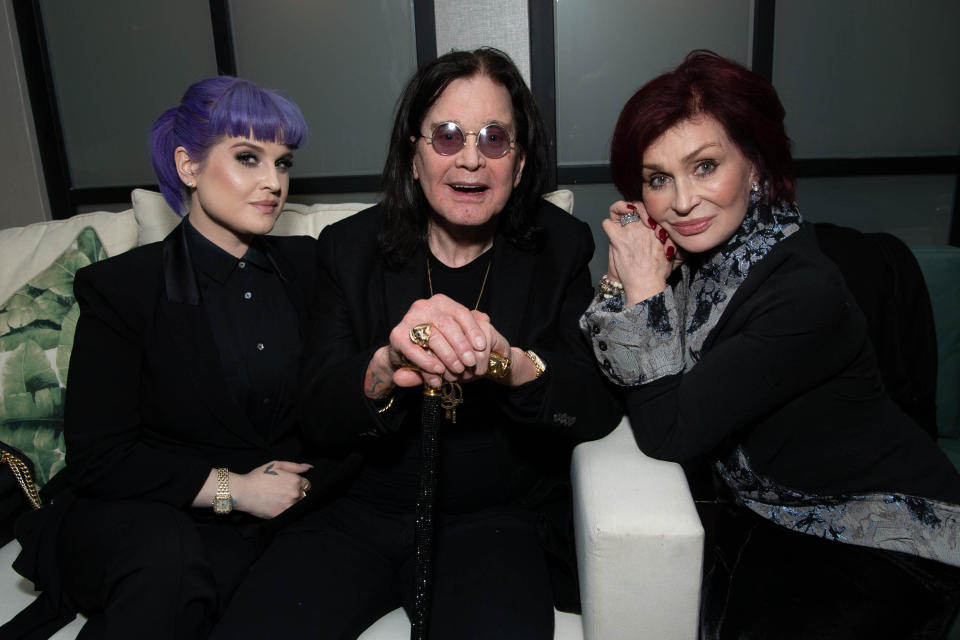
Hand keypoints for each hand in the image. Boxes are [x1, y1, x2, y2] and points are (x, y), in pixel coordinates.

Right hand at [231, 460, 312, 518]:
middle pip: (303, 495)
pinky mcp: (282, 515)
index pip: (306, 484)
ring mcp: (289, 505)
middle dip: (296, 493)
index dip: (297, 484)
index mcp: (295, 480)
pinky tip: (275, 505)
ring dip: (291, 502)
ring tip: (278, 499)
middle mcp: (295, 494)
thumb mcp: (276, 465)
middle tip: (281, 492)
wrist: (243, 492)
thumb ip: (295, 466)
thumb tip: (309, 467)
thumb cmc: (258, 476)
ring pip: (297, 505)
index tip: (288, 484)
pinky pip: (289, 513)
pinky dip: (284, 510)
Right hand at [366, 294, 488, 391]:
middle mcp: (424, 306)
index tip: (482, 347)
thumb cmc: (435, 342)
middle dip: (462, 346)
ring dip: (448, 356)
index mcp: (441, 302)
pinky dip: (428, 363)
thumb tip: (486, 319)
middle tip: (470, 363)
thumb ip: (469, 326)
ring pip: (434, 337)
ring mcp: (409, 319)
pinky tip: (439, 371)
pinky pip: (415, 350)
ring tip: (457, 370)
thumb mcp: (454, 333)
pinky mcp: (397, 335)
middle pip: (448, 325)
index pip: (461, 313)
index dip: (473, 330)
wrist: (404, 353)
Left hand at [603, 201, 681, 304]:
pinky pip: (608, 223)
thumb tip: (672, 237)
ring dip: (619, 212)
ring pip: (620, 209)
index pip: (650, 208)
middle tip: (633, 215)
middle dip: (634, 209)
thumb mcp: (672, 253)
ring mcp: (630, 231)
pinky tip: (612, 231)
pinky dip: (608, 226)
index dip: (647, 211)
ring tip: (620, 218)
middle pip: (636, 205)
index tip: (648, 220)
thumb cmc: (658, 273)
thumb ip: (671, 242)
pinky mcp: (617, 239)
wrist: (646, 284)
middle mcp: (644, 226)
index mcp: (657, 228)